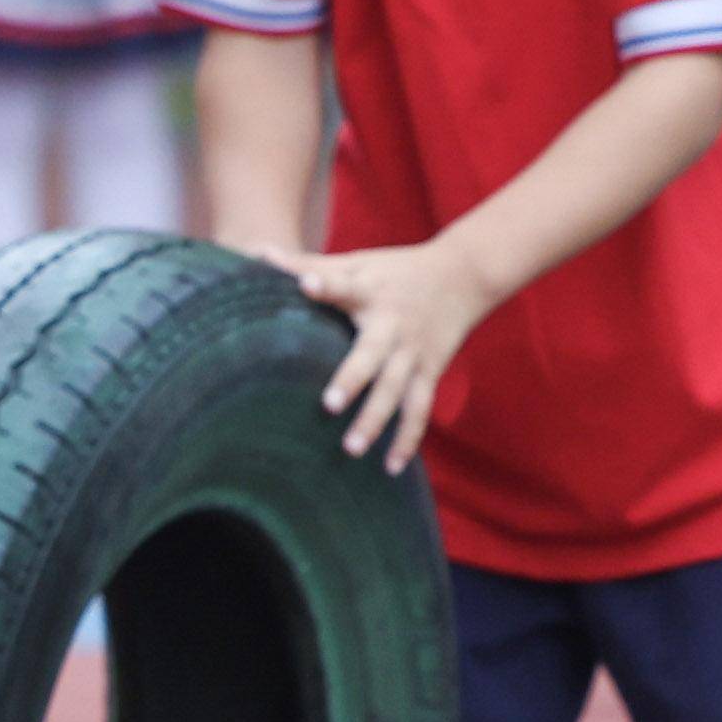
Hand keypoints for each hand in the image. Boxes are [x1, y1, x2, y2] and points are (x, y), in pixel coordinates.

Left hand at [285, 238, 499, 472]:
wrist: (465, 275)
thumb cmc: (396, 270)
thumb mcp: (356, 261)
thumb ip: (307, 264)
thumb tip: (256, 253)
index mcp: (372, 293)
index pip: (346, 287)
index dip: (327, 286)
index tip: (307, 285)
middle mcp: (395, 327)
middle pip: (373, 356)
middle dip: (353, 380)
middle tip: (329, 405)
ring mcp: (414, 353)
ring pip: (398, 392)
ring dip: (378, 422)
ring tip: (352, 450)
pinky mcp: (430, 372)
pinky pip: (419, 410)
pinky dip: (408, 440)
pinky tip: (389, 468)